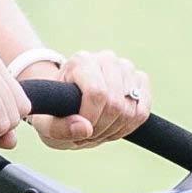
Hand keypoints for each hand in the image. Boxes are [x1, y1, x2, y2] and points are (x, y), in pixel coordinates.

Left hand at [31, 49, 150, 149]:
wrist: (72, 102)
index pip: (98, 93)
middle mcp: (106, 59)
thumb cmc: (58, 113)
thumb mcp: (48, 126)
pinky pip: (143, 111)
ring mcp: (126, 68)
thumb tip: (86, 129)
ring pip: (131, 110)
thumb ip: (61, 129)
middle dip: (105, 128)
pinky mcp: (140, 80)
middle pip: (116, 104)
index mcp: (81, 62)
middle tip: (92, 133)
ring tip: (103, 129)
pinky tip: (117, 125)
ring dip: (117, 128)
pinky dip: (131, 125)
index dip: (93, 119)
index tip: (83, 131)